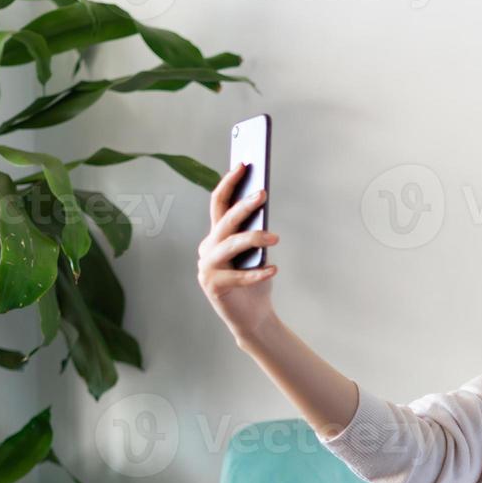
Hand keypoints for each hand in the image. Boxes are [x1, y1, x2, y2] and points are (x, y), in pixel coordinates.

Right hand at [197, 162, 279, 339]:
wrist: (252, 317)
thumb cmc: (256, 281)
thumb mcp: (255, 253)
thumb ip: (253, 232)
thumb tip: (262, 204)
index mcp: (215, 237)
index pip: (218, 204)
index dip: (229, 183)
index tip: (243, 164)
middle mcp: (207, 249)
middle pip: (225, 222)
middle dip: (244, 205)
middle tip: (262, 194)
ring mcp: (207, 268)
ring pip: (231, 246)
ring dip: (254, 239)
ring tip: (274, 237)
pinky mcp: (214, 287)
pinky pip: (239, 276)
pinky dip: (258, 273)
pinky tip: (273, 269)